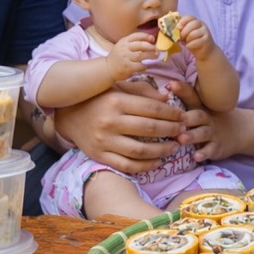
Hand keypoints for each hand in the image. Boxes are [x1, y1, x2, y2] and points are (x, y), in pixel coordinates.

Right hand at [53, 80, 185, 173]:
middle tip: (183, 131)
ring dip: (162, 150)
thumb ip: (142, 91)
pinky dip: (145, 166)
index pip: (151, 109)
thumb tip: (167, 98)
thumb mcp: (118, 88)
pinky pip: (127, 166)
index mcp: (116, 102)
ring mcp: (104, 141)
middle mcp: (110, 122)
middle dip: (171, 130)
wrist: (69, 116)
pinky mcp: (100, 156)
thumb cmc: (99, 99)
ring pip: (140, 150)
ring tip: (175, 147)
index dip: (171, 113)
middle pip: (149, 129)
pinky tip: (158, 161)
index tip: (183, 116)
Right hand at [106, 33, 154, 80]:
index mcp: (124, 41)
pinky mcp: (127, 67)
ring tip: (155, 56)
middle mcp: (124, 48)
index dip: (146, 36)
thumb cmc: (118, 56)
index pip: (136, 35)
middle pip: (140, 45)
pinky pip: (139, 66)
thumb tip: (150, 42)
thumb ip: (133, 43)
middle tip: (156, 49)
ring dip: (150, 55)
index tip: (153, 39)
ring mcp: (125, 58)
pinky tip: (145, 66)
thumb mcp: (123, 46)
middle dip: (150, 47)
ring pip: (141, 55)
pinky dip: (144, 66)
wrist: (108, 68)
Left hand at [167, 80, 244, 162]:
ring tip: (181, 139)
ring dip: (192, 136)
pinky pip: (211, 150)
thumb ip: (186, 99)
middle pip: (198, 115)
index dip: (182, 90)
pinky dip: (204, 153)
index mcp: (201, 106)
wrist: (241, 130)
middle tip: (177, 119)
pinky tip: (196, 157)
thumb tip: (162, 89)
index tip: (171, 85)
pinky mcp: (217, 147)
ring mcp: (213, 132)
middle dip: (187, 117)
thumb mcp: (203, 106)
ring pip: (203, 133)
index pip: (192, 96)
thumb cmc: (213, 117)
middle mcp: (208, 118)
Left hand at [173, 14, 216, 59]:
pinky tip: (189, 46)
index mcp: (195, 21)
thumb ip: (180, 30)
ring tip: (186, 43)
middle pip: (192, 24)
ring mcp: (206, 32)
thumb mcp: (185, 35)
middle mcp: (202, 24)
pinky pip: (197, 41)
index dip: (182, 21)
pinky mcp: (207, 40)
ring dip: (187, 39)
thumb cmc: (193, 42)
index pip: (189, 17)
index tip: (178, 28)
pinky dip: (190, 45)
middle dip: (184, 32)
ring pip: (193, 34)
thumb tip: (172, 30)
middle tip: (181, 38)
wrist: (205, 52)